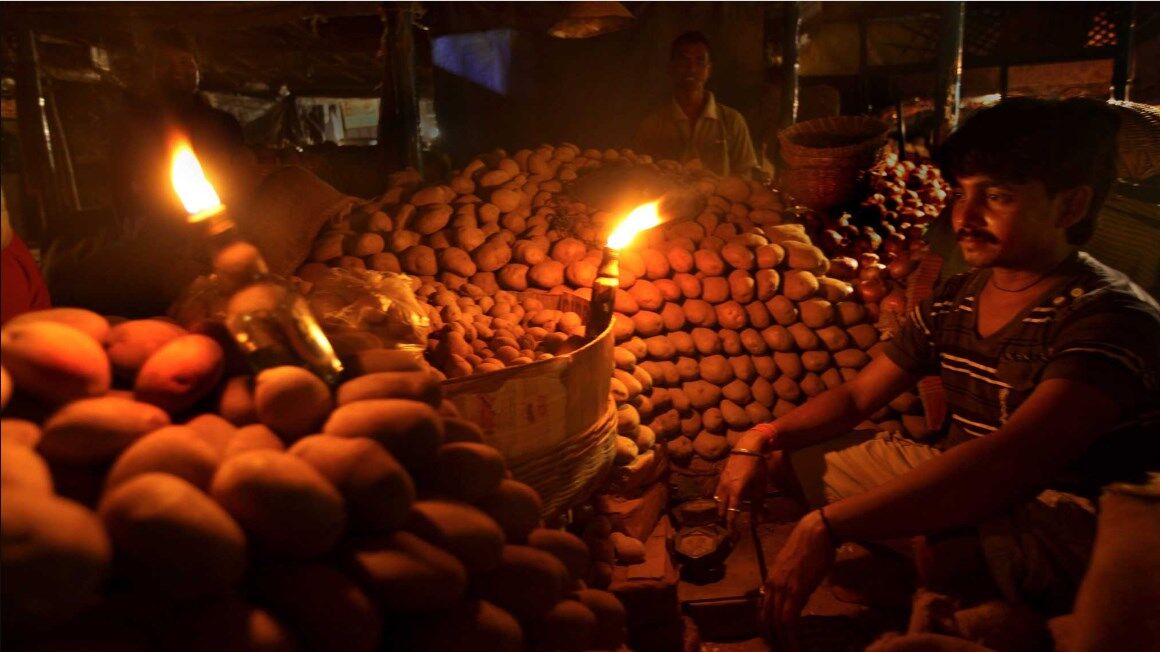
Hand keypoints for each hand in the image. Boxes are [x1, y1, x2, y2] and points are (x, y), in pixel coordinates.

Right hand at [714, 429, 769, 527]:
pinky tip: (726, 500)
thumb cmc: (757, 467)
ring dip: (721, 509)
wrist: (748, 447)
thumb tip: (758, 522)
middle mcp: (725, 488)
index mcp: (736, 492)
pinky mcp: (721, 476)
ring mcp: (721, 481)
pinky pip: (718, 492)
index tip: (732, 535)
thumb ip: (758, 505)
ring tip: (726, 515)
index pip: (731, 513)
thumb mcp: (760, 487)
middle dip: (725, 518)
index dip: (731, 525)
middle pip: (721, 508)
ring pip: (718, 500)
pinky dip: (720, 499)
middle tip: (729, 528)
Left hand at [762, 510, 836, 650]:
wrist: (816, 532)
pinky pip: (789, 619)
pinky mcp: (795, 591)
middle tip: (779, 650)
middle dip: (772, 639)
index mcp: (770, 580)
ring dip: (783, 642)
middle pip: (766, 620)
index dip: (766, 628)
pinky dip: (791, 636)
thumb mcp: (794, 568)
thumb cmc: (809, 547)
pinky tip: (796, 646)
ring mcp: (782, 588)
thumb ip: (790, 583)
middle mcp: (771, 586)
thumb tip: (795, 597)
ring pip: (777, 623)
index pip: (762, 610)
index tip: (772, 640)